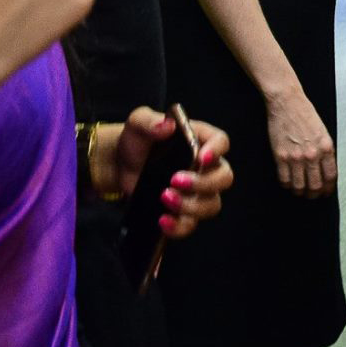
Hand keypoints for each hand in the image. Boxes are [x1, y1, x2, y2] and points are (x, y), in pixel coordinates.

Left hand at [109, 107, 232, 240]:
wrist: (121, 165)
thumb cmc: (137, 140)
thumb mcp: (137, 123)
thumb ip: (149, 121)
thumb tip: (166, 126)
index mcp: (199, 139)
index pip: (221, 142)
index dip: (216, 150)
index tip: (201, 157)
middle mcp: (205, 167)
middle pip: (224, 177)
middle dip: (203, 182)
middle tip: (175, 180)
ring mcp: (197, 192)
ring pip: (212, 204)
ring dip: (191, 205)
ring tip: (164, 197)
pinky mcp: (184, 212)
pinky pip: (191, 224)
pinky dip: (179, 226)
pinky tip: (163, 221)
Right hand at [264, 89, 335, 197]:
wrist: (287, 102)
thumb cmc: (304, 113)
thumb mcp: (323, 132)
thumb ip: (325, 151)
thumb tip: (325, 169)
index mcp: (326, 148)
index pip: (330, 177)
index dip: (328, 189)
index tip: (326, 192)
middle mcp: (312, 154)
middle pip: (316, 186)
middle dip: (315, 194)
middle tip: (312, 195)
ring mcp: (296, 157)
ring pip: (300, 186)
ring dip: (300, 192)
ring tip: (299, 191)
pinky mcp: (281, 156)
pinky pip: (284, 179)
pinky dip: (287, 185)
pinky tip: (288, 183)